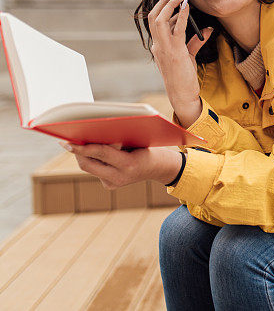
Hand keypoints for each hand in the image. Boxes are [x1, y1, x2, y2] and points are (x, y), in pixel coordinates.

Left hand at [62, 143, 183, 188]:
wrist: (158, 168)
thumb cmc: (147, 149)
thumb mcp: (135, 141)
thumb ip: (114, 141)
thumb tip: (90, 136)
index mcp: (129, 165)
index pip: (101, 153)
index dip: (82, 147)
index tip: (66, 142)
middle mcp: (119, 178)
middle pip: (88, 165)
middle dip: (77, 153)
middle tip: (67, 142)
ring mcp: (113, 184)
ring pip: (89, 168)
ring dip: (84, 156)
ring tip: (80, 144)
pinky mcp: (109, 186)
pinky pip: (95, 171)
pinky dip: (94, 161)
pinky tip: (95, 154)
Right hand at [148, 0, 213, 125]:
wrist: (182, 94)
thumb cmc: (184, 76)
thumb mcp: (189, 56)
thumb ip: (196, 41)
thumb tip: (207, 29)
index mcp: (158, 45)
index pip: (156, 21)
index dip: (165, 8)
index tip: (177, 0)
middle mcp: (158, 45)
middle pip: (153, 16)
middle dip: (164, 1)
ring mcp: (164, 48)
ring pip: (159, 19)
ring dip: (170, 4)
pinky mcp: (175, 52)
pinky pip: (176, 29)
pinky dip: (181, 15)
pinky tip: (187, 6)